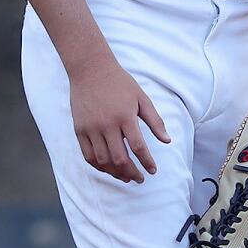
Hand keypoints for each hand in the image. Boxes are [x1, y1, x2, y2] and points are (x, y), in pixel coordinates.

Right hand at [69, 56, 169, 183]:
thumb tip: (167, 140)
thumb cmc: (119, 82)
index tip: (152, 170)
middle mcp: (106, 124)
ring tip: (125, 176)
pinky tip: (107, 168)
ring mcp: (91, 128)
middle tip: (139, 178)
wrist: (90, 69)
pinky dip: (98, 165)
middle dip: (132, 173)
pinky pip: (87, 155)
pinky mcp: (79, 129)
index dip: (147, 162)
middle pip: (120, 159)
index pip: (138, 147)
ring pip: (103, 160)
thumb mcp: (141, 97)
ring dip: (115, 173)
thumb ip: (155, 120)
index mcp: (125, 116)